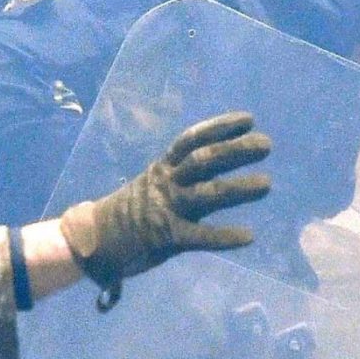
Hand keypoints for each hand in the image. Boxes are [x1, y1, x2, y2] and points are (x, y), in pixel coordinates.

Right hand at [56, 111, 272, 296]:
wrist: (92, 240)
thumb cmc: (130, 211)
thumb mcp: (153, 182)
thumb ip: (182, 174)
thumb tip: (219, 160)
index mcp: (163, 167)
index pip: (193, 139)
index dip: (221, 127)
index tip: (249, 119)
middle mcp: (167, 182)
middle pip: (206, 160)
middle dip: (237, 150)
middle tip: (266, 144)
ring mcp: (167, 208)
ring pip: (208, 193)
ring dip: (239, 188)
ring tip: (267, 183)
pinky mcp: (167, 237)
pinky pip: (200, 237)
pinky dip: (225, 236)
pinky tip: (248, 236)